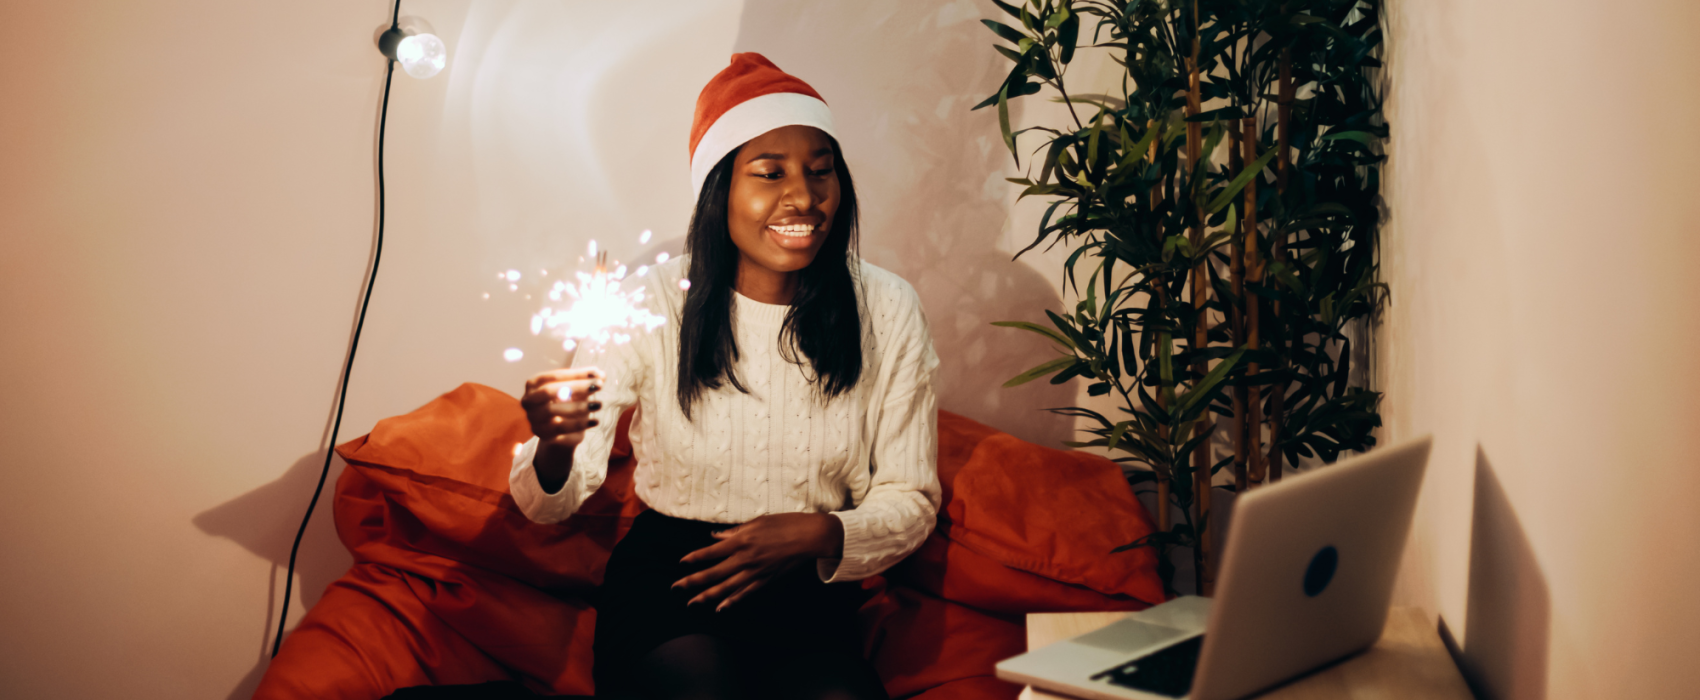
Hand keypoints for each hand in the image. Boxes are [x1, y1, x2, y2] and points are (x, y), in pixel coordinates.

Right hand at [519, 367, 603, 491]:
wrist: (562, 429)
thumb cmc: (568, 402)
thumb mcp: (578, 390)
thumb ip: (588, 381)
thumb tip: (601, 374)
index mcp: (534, 384)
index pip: (554, 376)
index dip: (576, 374)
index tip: (596, 373)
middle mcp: (528, 401)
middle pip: (549, 391)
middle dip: (576, 387)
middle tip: (599, 386)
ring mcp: (533, 419)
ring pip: (552, 411)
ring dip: (578, 407)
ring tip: (599, 404)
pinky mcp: (543, 435)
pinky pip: (560, 429)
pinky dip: (579, 424)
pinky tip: (595, 421)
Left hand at [672, 513, 844, 611]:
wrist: (810, 537)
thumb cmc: (785, 524)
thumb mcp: (758, 522)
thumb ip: (735, 531)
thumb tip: (715, 536)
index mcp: (741, 541)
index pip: (711, 552)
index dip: (695, 558)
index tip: (681, 563)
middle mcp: (745, 559)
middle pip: (713, 573)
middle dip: (692, 582)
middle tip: (675, 588)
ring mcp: (755, 572)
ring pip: (726, 588)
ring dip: (707, 596)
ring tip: (692, 603)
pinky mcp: (766, 580)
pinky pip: (745, 593)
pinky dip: (732, 601)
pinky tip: (721, 608)